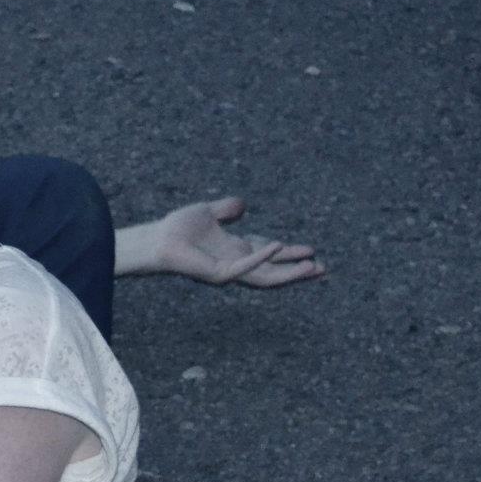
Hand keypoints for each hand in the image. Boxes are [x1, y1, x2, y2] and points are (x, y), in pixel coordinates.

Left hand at [116, 197, 324, 286]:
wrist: (157, 239)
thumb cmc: (178, 229)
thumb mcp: (208, 213)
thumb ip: (226, 210)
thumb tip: (243, 205)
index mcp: (236, 250)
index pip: (269, 255)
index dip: (290, 254)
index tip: (311, 250)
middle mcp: (236, 263)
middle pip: (274, 271)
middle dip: (298, 270)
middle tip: (323, 269)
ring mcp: (229, 271)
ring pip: (266, 277)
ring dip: (290, 272)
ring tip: (313, 267)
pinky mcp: (219, 274)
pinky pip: (245, 266)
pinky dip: (262, 257)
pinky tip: (278, 245)